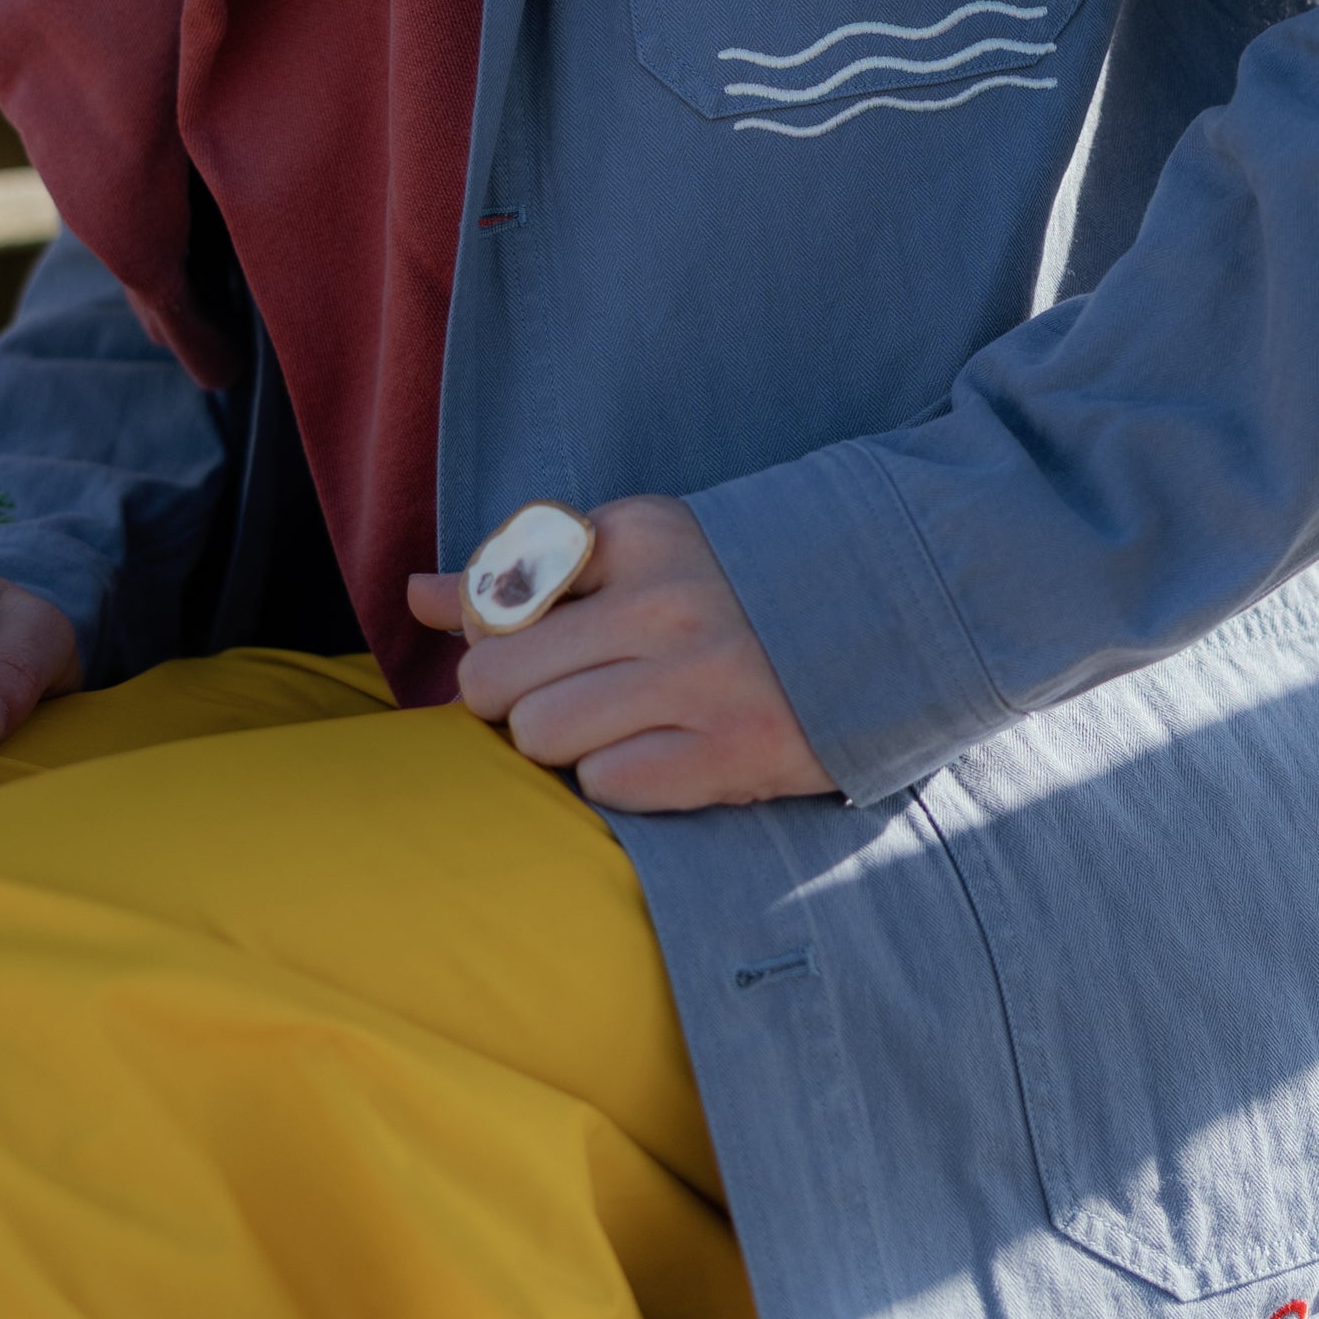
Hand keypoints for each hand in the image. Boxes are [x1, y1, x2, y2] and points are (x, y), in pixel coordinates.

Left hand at [412, 496, 832, 814]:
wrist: (907, 617)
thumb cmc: (747, 590)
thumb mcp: (642, 553)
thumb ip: (523, 570)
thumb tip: (412, 595)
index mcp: (640, 533)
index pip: (494, 598)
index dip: (499, 639)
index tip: (551, 645)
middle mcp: (665, 600)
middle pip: (493, 678)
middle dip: (509, 703)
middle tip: (568, 698)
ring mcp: (700, 677)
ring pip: (539, 736)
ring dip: (562, 745)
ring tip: (620, 726)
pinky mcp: (733, 750)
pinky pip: (607, 784)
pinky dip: (619, 781)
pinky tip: (666, 754)